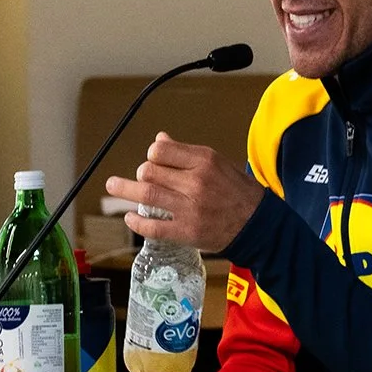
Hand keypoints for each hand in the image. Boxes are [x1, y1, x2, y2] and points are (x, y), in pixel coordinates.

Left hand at [104, 133, 265, 252]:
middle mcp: (196, 183)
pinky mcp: (187, 231)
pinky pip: (153, 226)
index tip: (153, 160)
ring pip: (147, 195)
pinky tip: (130, 217)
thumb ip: (187, 154)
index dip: (152, 155)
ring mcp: (190, 208)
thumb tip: (159, 140)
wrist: (259, 225)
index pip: (162, 151)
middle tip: (140, 179)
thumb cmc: (238, 192)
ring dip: (124, 191)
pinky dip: (137, 221)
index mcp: (204, 161)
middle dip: (141, 174)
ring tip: (112, 186)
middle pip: (150, 172)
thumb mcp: (218, 164)